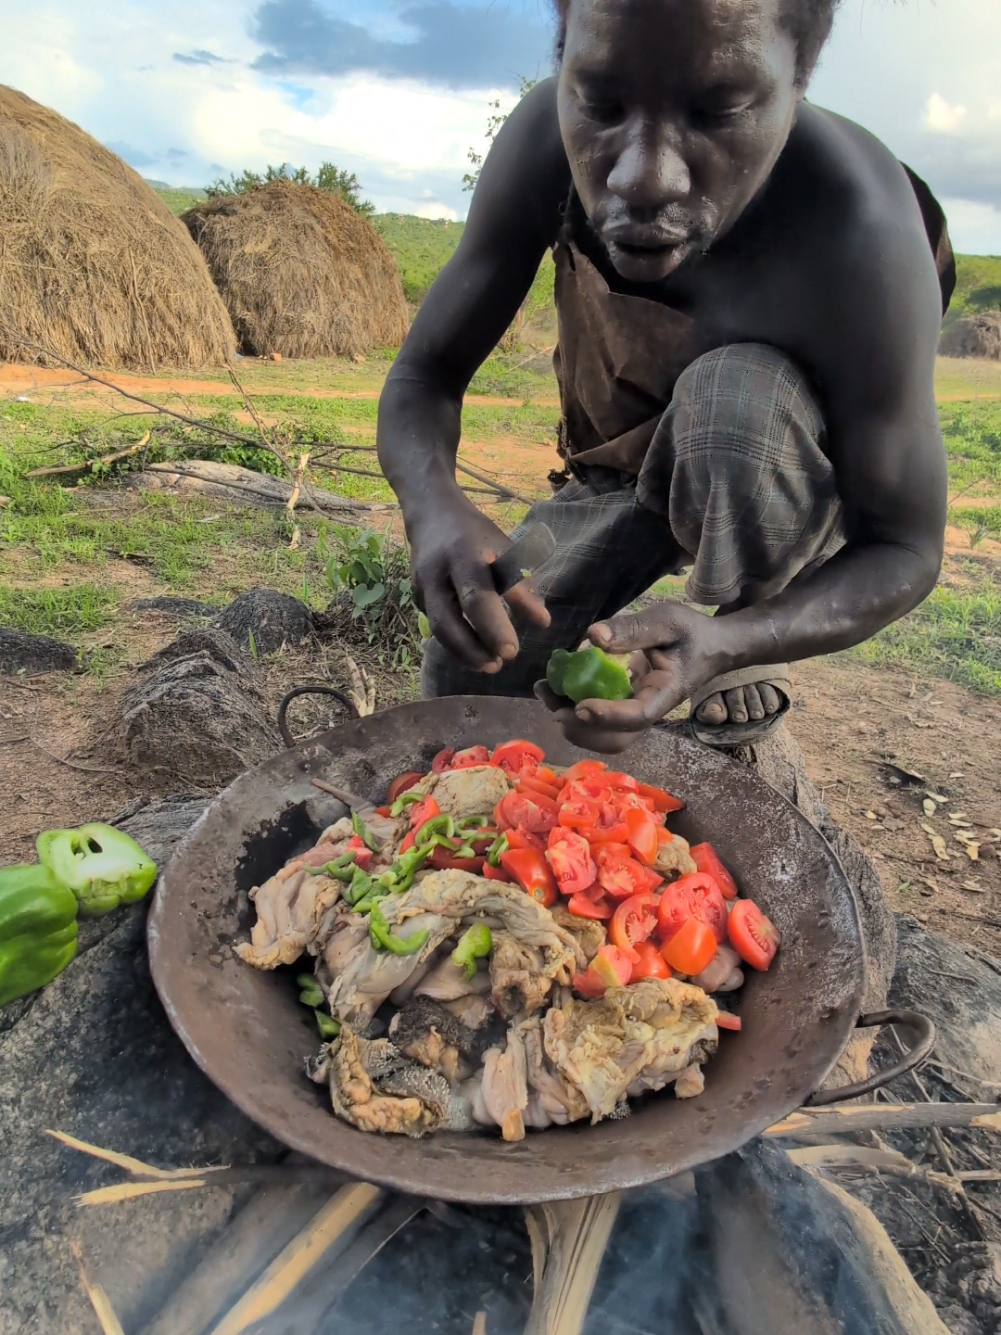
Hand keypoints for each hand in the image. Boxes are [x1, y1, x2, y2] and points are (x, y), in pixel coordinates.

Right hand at [408, 491, 549, 670]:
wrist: (431, 514)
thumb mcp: (503, 549)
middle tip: (499, 665)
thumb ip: (521, 586)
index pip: (476, 597)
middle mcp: (437, 574)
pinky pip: (436, 627)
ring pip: (438, 629)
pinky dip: (455, 644)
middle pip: (447, 621)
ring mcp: (422, 588)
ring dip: (463, 653)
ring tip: (489, 665)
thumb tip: (542, 623)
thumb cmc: (475, 533)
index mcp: (463, 555)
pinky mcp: (418, 598)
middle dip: (472, 649)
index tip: (512, 651)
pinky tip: (475, 654)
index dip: (492, 627)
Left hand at [535, 602, 724, 751]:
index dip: (609, 716)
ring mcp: (636, 711)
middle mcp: (649, 710)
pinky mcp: (624, 705)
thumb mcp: (667, 621)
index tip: (581, 706)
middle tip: (554, 707)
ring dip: (572, 722)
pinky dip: (573, 709)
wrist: (710, 645)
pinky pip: (599, 719)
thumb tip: (593, 637)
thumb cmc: (691, 632)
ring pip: (603, 734)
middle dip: (582, 728)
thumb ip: (632, 629)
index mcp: (665, 694)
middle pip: (616, 738)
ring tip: (546, 693)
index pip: (638, 715)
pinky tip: (554, 688)